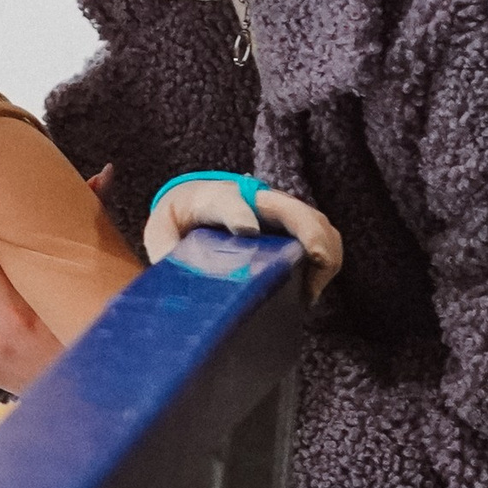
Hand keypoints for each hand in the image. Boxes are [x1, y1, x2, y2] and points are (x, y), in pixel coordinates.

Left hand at [143, 178, 343, 298]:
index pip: (228, 203)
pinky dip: (327, 260)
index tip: (247, 230)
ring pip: (316, 221)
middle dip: (308, 234)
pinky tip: (312, 289)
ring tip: (312, 289)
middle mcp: (252, 198)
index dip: (239, 214)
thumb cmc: (178, 219)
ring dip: (325, 251)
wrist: (193, 200)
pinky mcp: (291, 224)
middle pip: (291, 208)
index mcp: (211, 199)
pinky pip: (322, 235)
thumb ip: (164, 250)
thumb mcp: (160, 232)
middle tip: (312, 270)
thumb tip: (177, 279)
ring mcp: (276, 210)